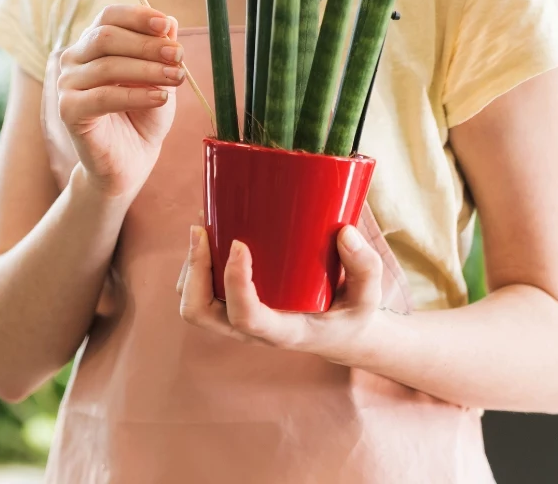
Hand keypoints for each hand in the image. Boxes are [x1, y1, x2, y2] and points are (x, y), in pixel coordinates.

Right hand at [57, 4, 184, 200]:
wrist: (131, 161)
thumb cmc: (143, 116)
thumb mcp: (159, 78)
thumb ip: (161, 51)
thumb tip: (169, 22)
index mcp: (93, 44)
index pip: (109, 16)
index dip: (136, 17)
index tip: (165, 25)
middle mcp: (74, 59)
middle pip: (105, 37)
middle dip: (146, 44)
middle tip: (178, 55)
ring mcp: (67, 84)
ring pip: (107, 67)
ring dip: (147, 70)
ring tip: (176, 78)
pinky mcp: (68, 110)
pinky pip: (103, 97)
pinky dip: (135, 95)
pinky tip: (160, 98)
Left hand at [177, 224, 383, 363]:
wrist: (338, 332)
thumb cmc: (350, 312)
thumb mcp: (367, 296)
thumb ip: (365, 267)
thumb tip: (345, 233)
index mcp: (282, 331)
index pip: (246, 317)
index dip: (235, 282)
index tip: (239, 243)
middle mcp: (250, 330)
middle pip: (199, 313)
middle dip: (194, 272)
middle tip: (203, 229)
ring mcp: (235, 320)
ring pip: (192, 301)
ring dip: (190, 266)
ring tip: (203, 225)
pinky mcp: (230, 305)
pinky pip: (198, 291)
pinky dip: (195, 264)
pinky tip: (209, 233)